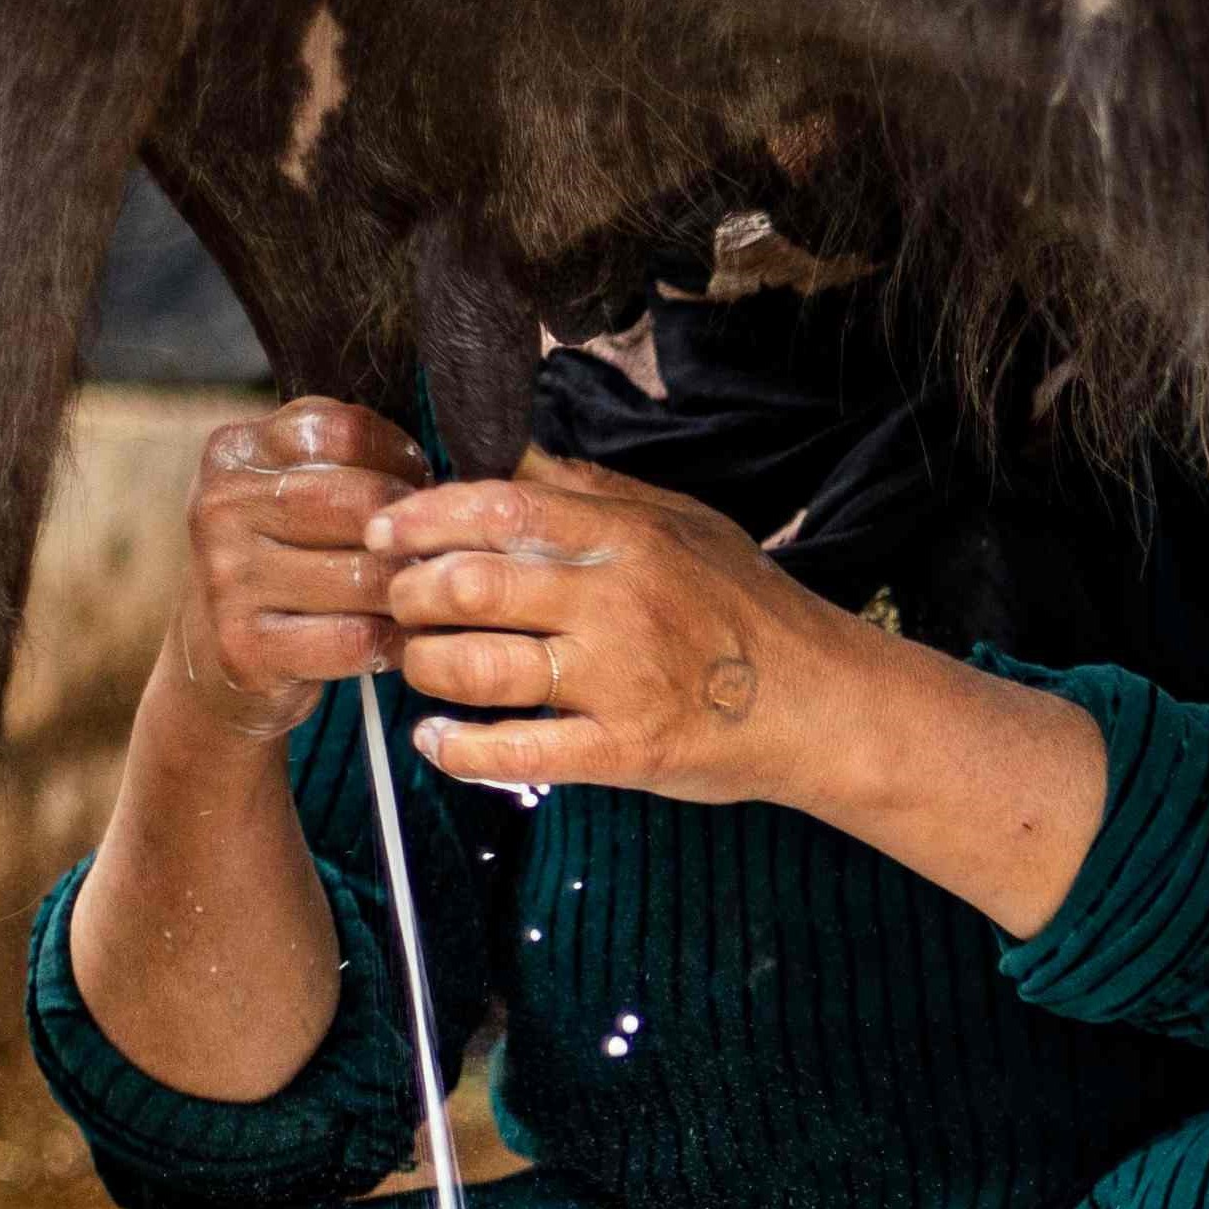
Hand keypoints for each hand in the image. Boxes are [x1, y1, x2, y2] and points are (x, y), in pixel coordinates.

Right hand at [170, 400, 420, 738]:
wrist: (218, 647)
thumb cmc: (283, 555)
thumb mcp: (292, 484)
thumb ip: (345, 455)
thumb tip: (432, 469)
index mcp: (234, 452)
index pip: (343, 430)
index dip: (400, 456)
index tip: (415, 483)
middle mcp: (220, 507)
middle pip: (361, 503)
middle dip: (413, 530)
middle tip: (437, 550)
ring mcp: (226, 578)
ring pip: (366, 576)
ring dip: (411, 590)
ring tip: (425, 594)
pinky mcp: (244, 646)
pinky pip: (355, 639)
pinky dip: (393, 641)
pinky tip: (401, 638)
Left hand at [365, 452, 837, 805]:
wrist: (823, 702)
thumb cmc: (749, 609)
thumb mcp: (682, 523)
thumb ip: (593, 491)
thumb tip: (511, 457)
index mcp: (628, 538)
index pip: (502, 507)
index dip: (425, 517)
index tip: (385, 532)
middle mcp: (617, 602)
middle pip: (471, 585)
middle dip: (411, 596)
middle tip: (400, 605)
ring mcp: (620, 679)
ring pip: (479, 667)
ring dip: (425, 667)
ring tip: (422, 666)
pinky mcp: (624, 750)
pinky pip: (518, 751)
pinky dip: (459, 749)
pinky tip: (438, 741)